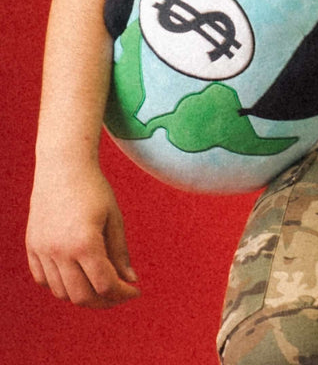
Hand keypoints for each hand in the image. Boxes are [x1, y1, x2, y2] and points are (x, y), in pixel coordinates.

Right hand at [26, 164, 139, 307]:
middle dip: (104, 301)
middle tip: (119, 294)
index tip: (135, 291)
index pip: (105, 285)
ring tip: (100, 284)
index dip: (123, 294)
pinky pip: (43, 280)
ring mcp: (42, 251)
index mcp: (85, 243)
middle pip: (81, 296)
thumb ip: (120, 252)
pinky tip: (77, 275)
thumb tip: (130, 280)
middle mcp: (60, 252)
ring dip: (82, 295)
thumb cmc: (94, 189)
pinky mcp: (32, 248)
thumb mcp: (114, 218)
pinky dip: (60, 285)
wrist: (63, 168)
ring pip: (61, 292)